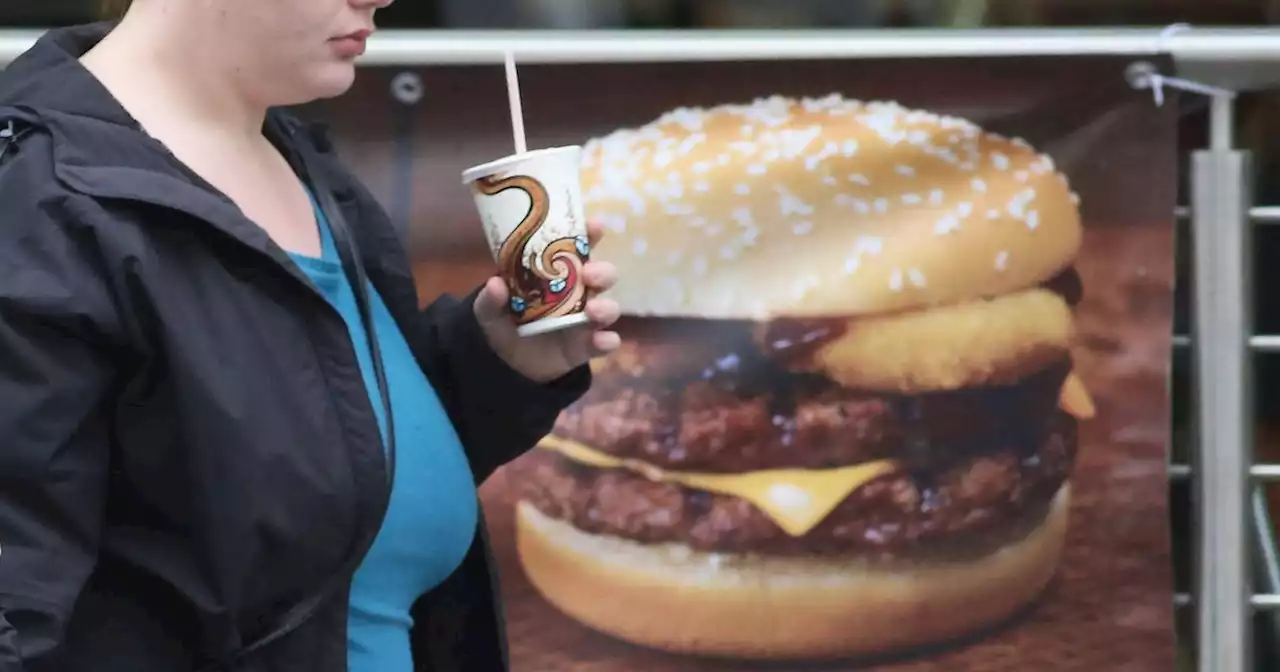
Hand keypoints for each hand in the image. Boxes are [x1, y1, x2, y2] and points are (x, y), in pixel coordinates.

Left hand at [473, 221, 621, 382]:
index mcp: (557, 273)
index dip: (589, 234)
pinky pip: (605, 342)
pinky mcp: (587, 346)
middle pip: (602, 275)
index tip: (595, 227)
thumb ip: (491, 298)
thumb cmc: (505, 322)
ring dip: (606, 306)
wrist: (507, 363)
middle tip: (588, 274)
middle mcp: (578, 292)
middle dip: (602, 271)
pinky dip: (607, 341)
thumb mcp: (489, 309)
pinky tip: (603, 340)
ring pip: (609, 307)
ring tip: (593, 310)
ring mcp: (585, 320)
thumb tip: (496, 284)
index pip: (578, 248)